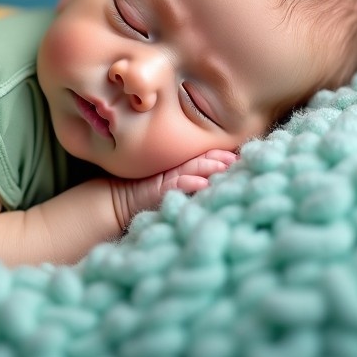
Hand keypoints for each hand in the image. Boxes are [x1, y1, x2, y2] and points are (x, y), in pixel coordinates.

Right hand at [110, 149, 237, 228]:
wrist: (117, 202)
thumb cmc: (145, 194)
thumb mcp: (171, 185)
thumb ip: (190, 178)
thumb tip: (216, 180)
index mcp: (180, 168)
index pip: (203, 157)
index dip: (220, 155)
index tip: (240, 154)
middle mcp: (174, 169)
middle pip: (200, 160)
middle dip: (219, 158)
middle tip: (238, 158)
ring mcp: (166, 177)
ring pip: (191, 169)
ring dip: (209, 167)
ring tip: (226, 165)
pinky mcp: (158, 189)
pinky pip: (175, 185)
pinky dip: (189, 184)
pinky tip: (203, 185)